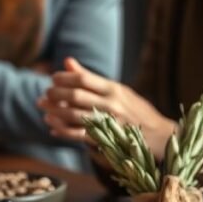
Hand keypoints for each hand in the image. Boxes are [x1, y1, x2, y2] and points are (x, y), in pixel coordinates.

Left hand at [37, 57, 174, 155]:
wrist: (159, 135)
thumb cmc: (136, 110)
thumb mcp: (118, 90)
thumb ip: (91, 78)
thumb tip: (67, 61)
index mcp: (114, 89)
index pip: (84, 78)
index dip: (64, 77)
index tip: (54, 78)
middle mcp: (111, 104)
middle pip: (76, 96)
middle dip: (56, 94)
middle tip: (46, 93)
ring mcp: (109, 123)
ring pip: (74, 116)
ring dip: (54, 111)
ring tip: (43, 107)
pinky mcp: (106, 140)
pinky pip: (78, 135)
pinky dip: (62, 131)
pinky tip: (51, 127)